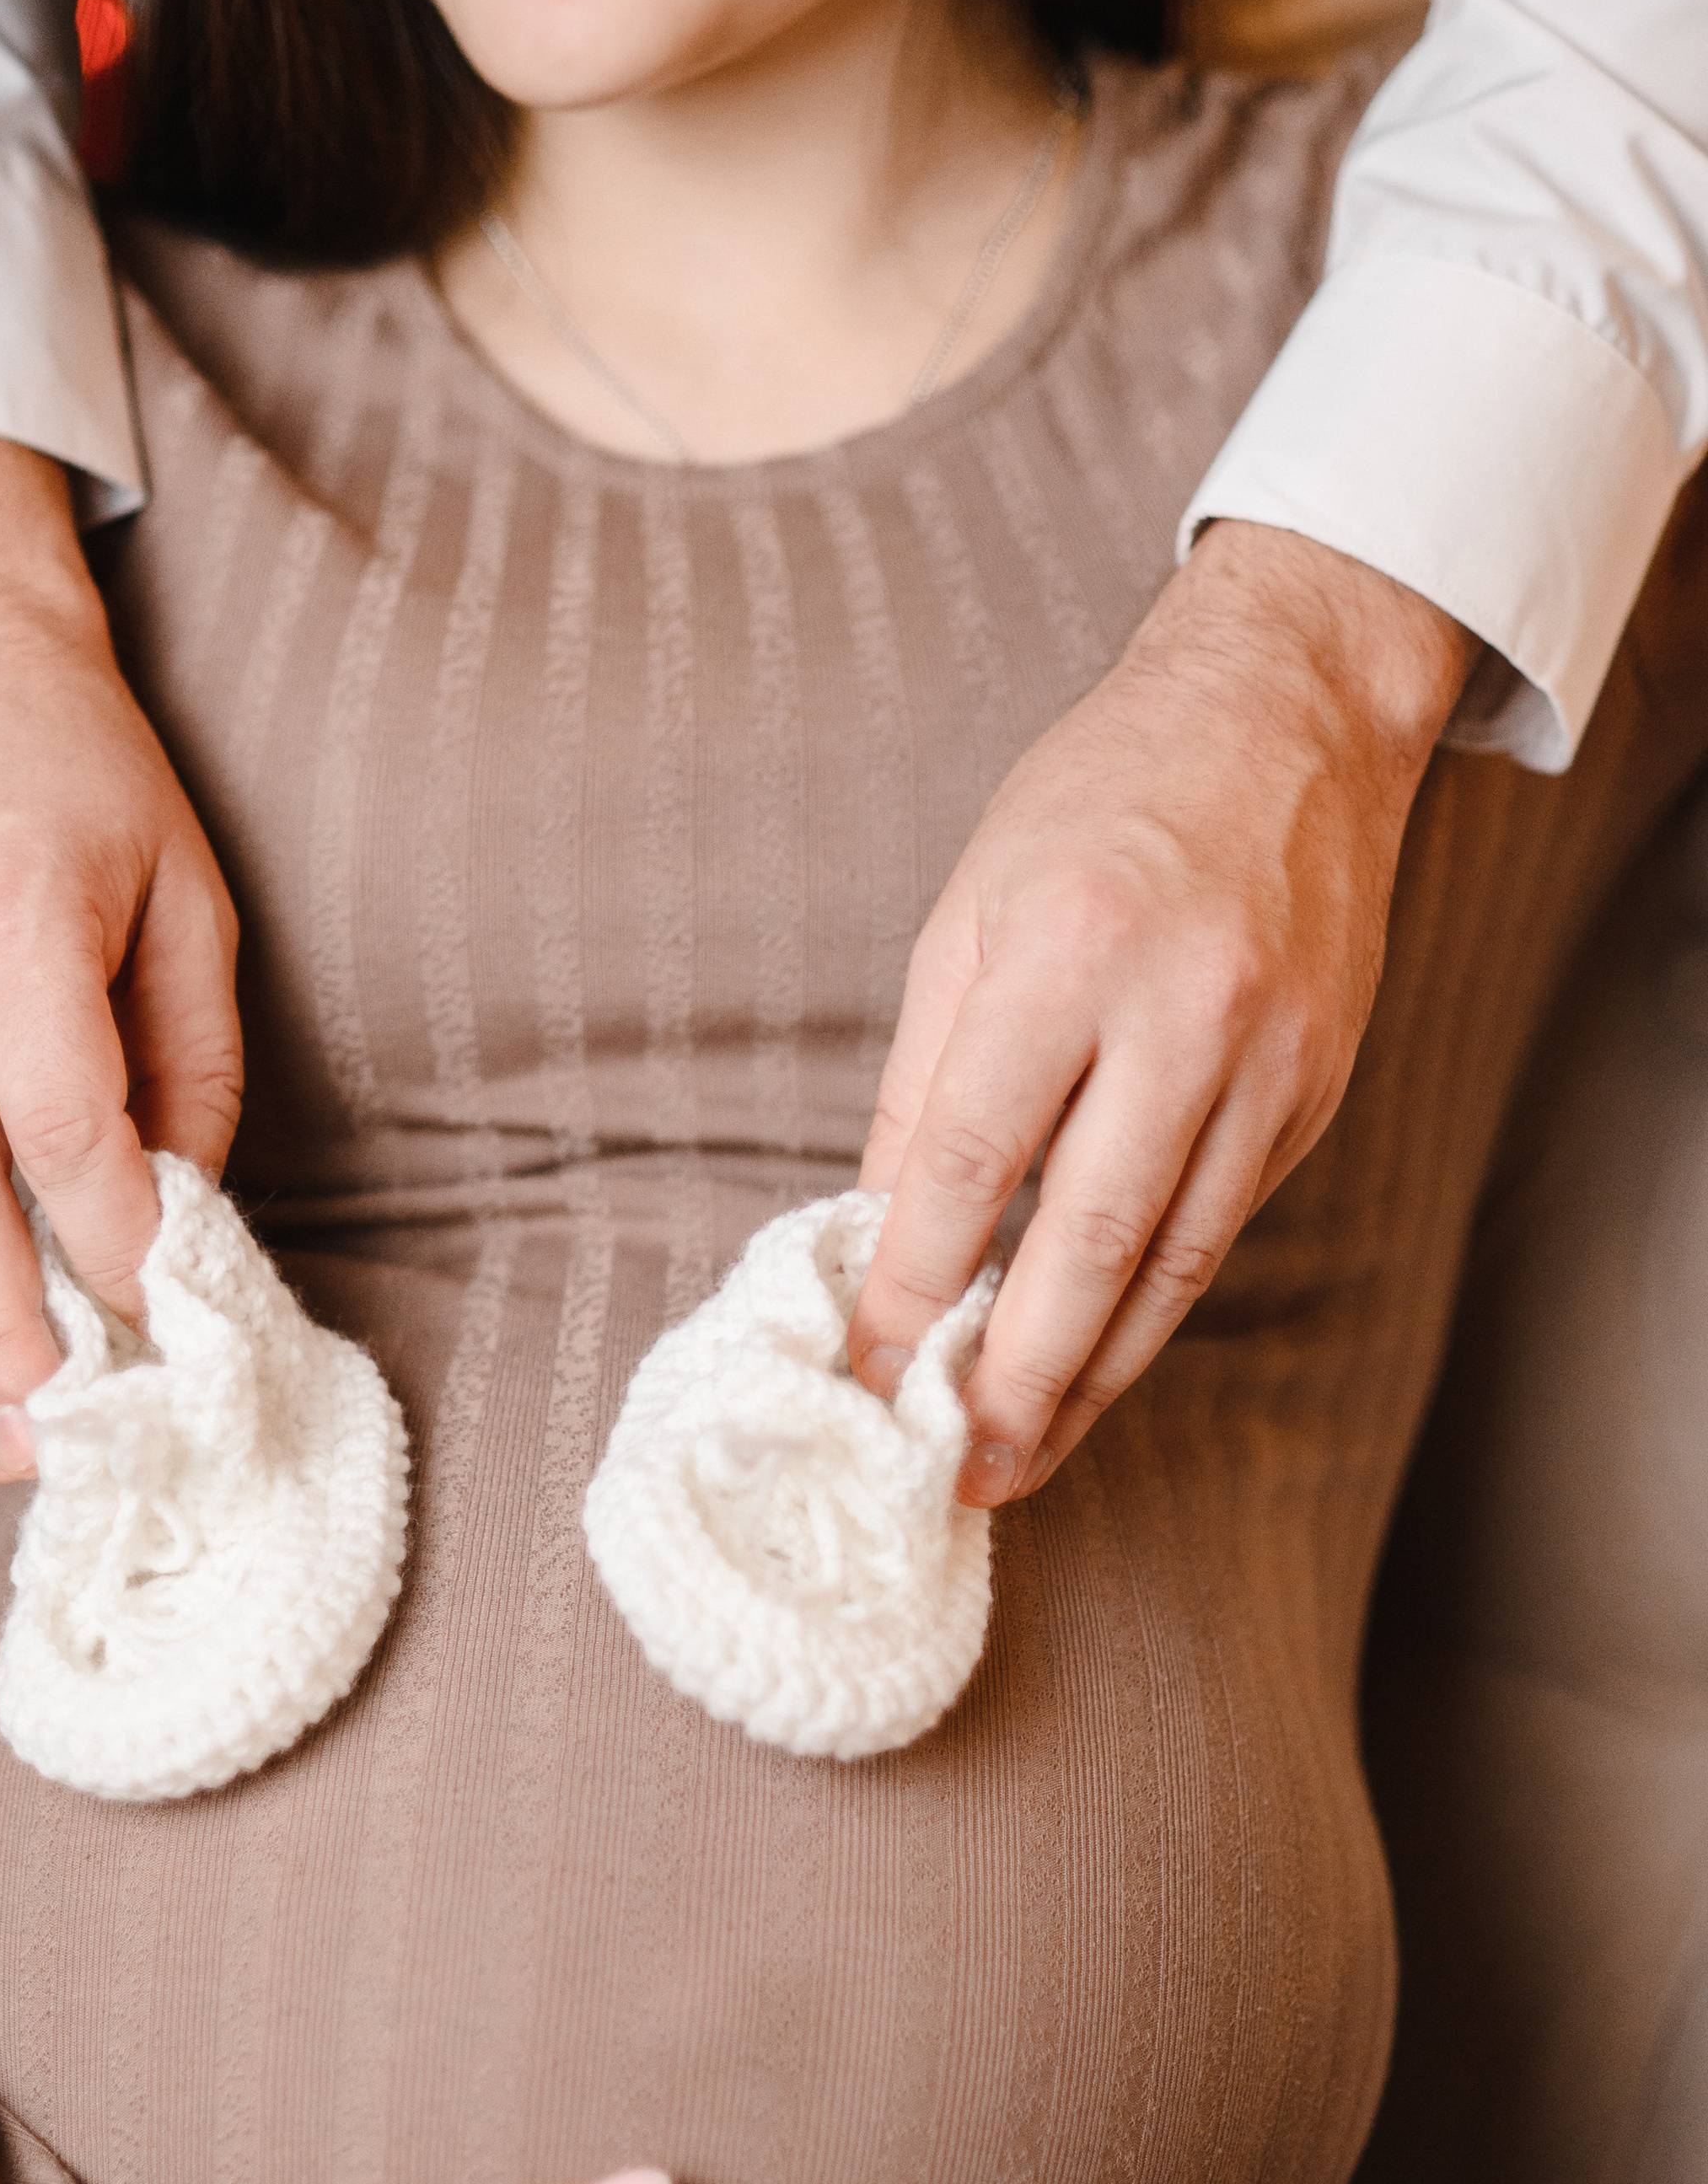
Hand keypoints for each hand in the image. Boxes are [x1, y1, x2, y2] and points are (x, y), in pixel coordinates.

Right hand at [0, 432, 242, 1479]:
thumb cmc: (74, 758)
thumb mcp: (184, 886)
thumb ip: (192, 1054)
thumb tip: (190, 1205)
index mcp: (4, 918)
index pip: (60, 1125)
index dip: (119, 1241)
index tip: (170, 1327)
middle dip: (2, 1339)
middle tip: (60, 1449)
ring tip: (1, 1444)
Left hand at [849, 521, 1474, 1503]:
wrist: (1287, 716)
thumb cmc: (1102, 801)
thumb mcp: (969, 910)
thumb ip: (923, 1081)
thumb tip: (874, 1231)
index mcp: (1065, 950)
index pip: (971, 1159)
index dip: (912, 1284)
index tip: (869, 1369)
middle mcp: (1182, 1010)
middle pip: (1089, 1239)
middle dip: (1016, 1376)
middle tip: (960, 1466)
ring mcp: (1268, 1057)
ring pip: (1175, 1260)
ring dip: (1094, 1375)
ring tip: (1026, 1454)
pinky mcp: (1315, 1088)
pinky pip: (1224, 1225)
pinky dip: (1155, 1306)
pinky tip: (1099, 1358)